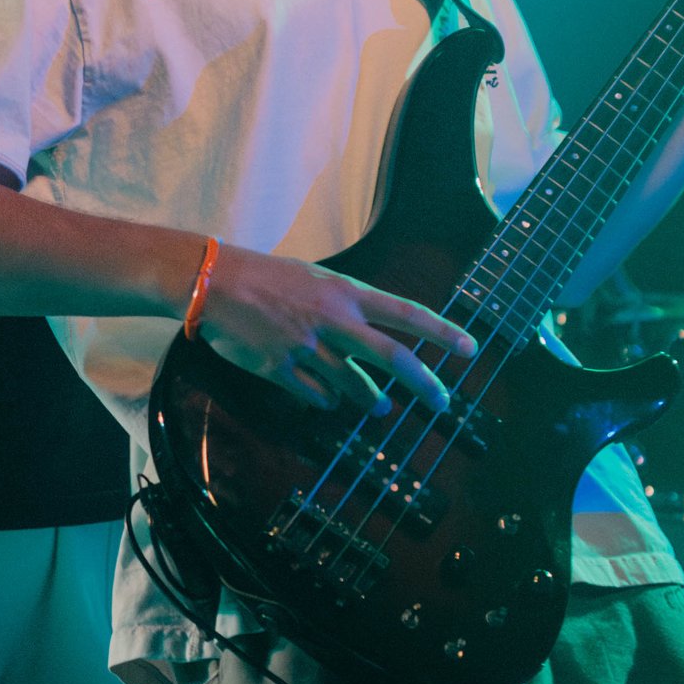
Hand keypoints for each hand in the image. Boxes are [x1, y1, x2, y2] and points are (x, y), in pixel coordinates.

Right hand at [196, 243, 476, 418]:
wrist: (214, 282)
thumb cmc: (266, 276)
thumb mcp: (315, 280)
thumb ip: (345, 306)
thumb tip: (369, 334)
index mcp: (344, 293)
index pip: (405, 313)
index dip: (441, 332)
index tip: (469, 348)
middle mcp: (333, 320)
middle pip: (391, 358)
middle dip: (423, 384)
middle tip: (442, 403)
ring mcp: (308, 347)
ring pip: (353, 385)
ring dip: (371, 399)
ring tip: (380, 407)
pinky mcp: (281, 368)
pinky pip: (315, 394)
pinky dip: (327, 400)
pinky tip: (330, 400)